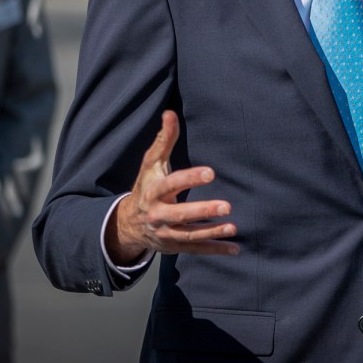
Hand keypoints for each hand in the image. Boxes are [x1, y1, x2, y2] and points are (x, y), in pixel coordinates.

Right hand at [105, 110, 237, 264]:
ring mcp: (166, 233)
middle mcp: (158, 215)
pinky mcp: (175, 246)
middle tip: (227, 206)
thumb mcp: (151, 165)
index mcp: (153, 192)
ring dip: (212, 233)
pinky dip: (215, 250)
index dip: (190, 178)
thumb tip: (169, 113)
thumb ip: (163, 140)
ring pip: (190, 235)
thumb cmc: (146, 186)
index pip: (171, 184)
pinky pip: (196, 250)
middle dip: (203, 211)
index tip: (211, 173)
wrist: (128, 225)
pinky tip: (234, 248)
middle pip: (180, 214)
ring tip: (233, 228)